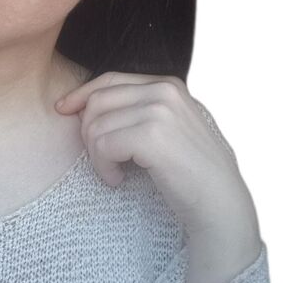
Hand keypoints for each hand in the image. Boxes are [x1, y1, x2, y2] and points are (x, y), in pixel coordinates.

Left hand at [55, 71, 259, 242]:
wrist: (219, 203)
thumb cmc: (188, 172)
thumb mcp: (166, 128)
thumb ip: (136, 110)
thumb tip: (82, 104)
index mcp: (168, 84)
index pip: (109, 79)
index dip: (81, 94)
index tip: (63, 110)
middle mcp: (164, 90)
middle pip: (97, 101)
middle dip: (88, 132)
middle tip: (102, 160)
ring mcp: (159, 110)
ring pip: (96, 125)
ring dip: (96, 155)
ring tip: (115, 172)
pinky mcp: (152, 136)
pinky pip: (103, 146)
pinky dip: (103, 168)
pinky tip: (118, 180)